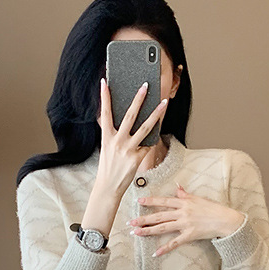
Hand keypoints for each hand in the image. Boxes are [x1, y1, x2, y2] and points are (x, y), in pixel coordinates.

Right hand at [95, 78, 168, 196]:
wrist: (109, 186)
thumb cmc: (109, 165)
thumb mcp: (107, 147)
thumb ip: (113, 133)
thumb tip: (125, 119)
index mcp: (107, 137)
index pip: (105, 113)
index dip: (104, 97)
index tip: (104, 82)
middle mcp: (117, 141)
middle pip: (130, 116)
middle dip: (138, 99)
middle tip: (146, 85)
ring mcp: (128, 150)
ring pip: (145, 128)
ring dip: (156, 114)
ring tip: (164, 103)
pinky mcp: (137, 158)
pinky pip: (149, 144)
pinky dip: (154, 137)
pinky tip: (159, 127)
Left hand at [128, 183, 245, 256]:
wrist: (225, 220)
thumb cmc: (212, 208)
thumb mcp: (198, 198)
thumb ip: (185, 194)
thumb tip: (177, 185)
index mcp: (183, 202)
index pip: (164, 201)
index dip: (151, 201)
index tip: (139, 201)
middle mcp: (182, 212)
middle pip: (159, 215)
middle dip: (144, 219)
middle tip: (130, 223)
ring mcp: (185, 224)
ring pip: (163, 228)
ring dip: (149, 231)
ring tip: (137, 233)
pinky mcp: (189, 235)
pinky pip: (175, 243)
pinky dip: (165, 248)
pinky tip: (155, 253)